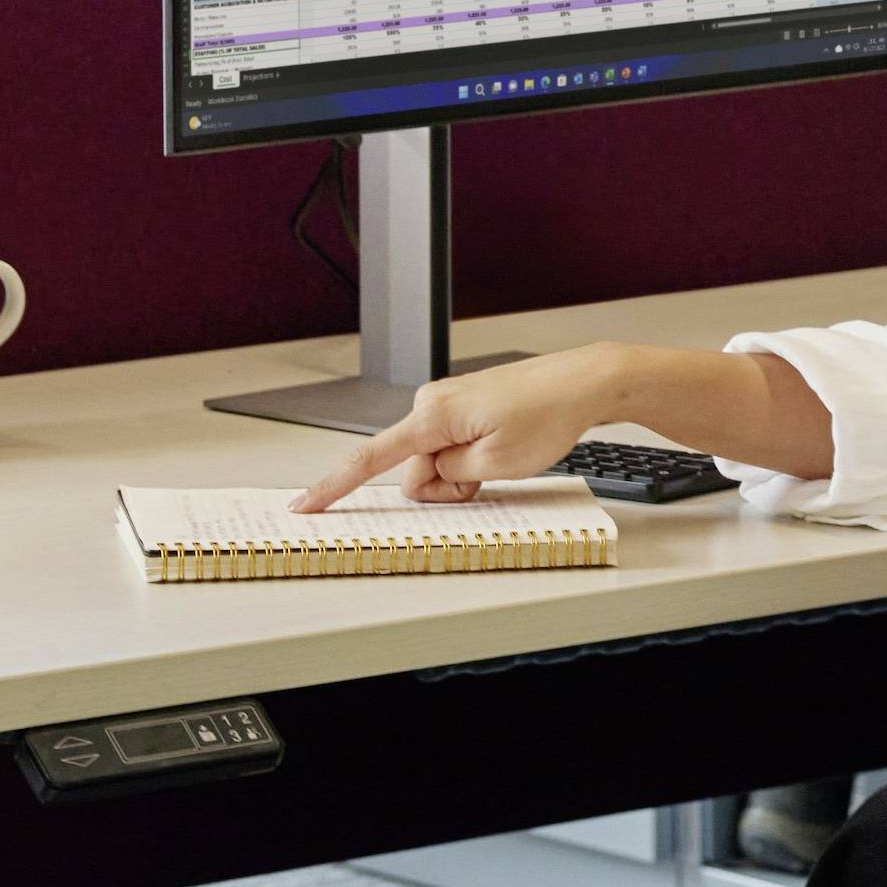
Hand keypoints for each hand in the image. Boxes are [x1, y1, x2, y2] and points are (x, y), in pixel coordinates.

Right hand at [294, 346, 635, 511]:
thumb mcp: (496, 463)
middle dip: (446, 485)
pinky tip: (502, 444)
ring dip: (463, 472)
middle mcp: (431, 403)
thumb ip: (449, 477)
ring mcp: (447, 403)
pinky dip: (471, 458)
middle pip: (414, 471)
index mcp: (431, 416)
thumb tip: (430, 474)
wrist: (581, 382)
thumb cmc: (548, 413)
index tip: (306, 503)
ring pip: (436, 462)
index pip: (370, 458)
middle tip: (489, 471)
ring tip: (503, 451)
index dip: (335, 486)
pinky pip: (452, 447)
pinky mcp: (463, 406)